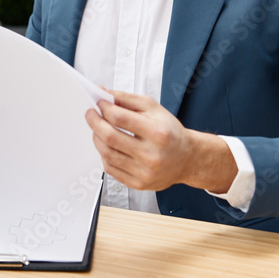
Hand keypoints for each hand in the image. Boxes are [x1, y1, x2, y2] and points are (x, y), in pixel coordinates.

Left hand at [84, 91, 235, 192]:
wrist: (187, 159)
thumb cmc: (170, 132)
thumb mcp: (153, 108)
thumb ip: (127, 99)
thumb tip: (103, 93)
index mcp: (158, 133)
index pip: (120, 118)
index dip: (104, 108)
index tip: (98, 103)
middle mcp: (152, 155)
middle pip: (109, 137)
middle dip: (94, 122)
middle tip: (90, 114)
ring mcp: (145, 172)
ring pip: (107, 154)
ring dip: (97, 138)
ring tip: (98, 129)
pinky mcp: (139, 184)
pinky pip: (110, 169)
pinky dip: (104, 155)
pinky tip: (108, 146)